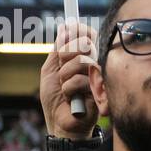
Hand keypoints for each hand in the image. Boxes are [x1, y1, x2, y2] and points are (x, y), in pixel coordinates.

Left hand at [40, 22, 99, 138]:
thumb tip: (65, 28)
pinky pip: (81, 80)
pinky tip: (70, 98)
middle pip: (85, 44)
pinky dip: (68, 88)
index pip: (87, 35)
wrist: (58, 122)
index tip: (68, 29)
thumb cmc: (54, 97)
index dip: (79, 29)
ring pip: (81, 61)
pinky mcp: (100, 92)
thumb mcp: (50, 69)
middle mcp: (93, 65)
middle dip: (66, 53)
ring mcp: (97, 78)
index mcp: (82, 57)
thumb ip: (58, 50)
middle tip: (60, 67)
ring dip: (64, 75)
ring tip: (64, 88)